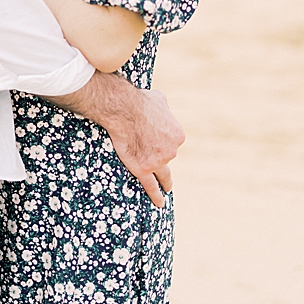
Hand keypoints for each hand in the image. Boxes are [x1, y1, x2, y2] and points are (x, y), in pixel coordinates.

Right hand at [104, 85, 184, 207]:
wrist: (125, 109)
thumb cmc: (141, 102)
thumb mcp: (162, 100)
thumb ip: (165, 109)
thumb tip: (162, 108)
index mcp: (179, 136)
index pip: (172, 143)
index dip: (162, 142)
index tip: (155, 141)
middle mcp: (172, 151)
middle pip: (166, 157)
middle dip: (160, 157)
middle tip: (154, 159)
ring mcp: (159, 161)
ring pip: (161, 173)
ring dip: (161, 178)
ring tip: (164, 189)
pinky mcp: (143, 169)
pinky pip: (151, 186)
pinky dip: (156, 195)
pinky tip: (160, 203)